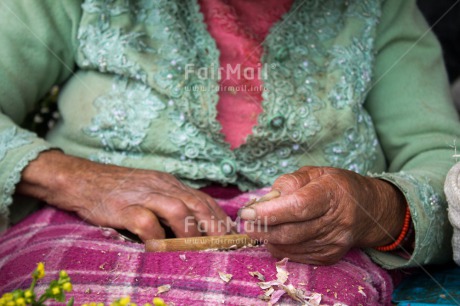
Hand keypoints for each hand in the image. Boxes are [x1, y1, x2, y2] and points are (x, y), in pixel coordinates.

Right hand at [17, 150, 229, 240]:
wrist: (82, 179)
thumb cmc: (119, 190)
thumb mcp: (150, 190)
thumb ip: (170, 203)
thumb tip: (193, 226)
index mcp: (169, 184)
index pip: (202, 199)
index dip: (219, 218)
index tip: (230, 235)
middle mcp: (161, 187)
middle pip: (195, 203)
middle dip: (213, 225)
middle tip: (223, 245)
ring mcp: (142, 196)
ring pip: (176, 210)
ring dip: (190, 232)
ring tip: (195, 249)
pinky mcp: (123, 208)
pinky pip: (145, 223)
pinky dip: (156, 238)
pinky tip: (160, 250)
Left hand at [239, 166, 406, 264]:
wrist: (369, 211)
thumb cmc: (336, 186)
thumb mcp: (315, 173)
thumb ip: (289, 182)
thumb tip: (265, 200)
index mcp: (332, 194)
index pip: (297, 207)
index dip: (269, 212)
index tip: (246, 213)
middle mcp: (336, 222)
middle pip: (290, 232)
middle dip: (261, 228)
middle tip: (244, 222)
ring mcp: (333, 243)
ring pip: (290, 246)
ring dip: (267, 237)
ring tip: (259, 225)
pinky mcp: (328, 257)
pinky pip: (295, 256)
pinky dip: (279, 246)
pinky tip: (275, 235)